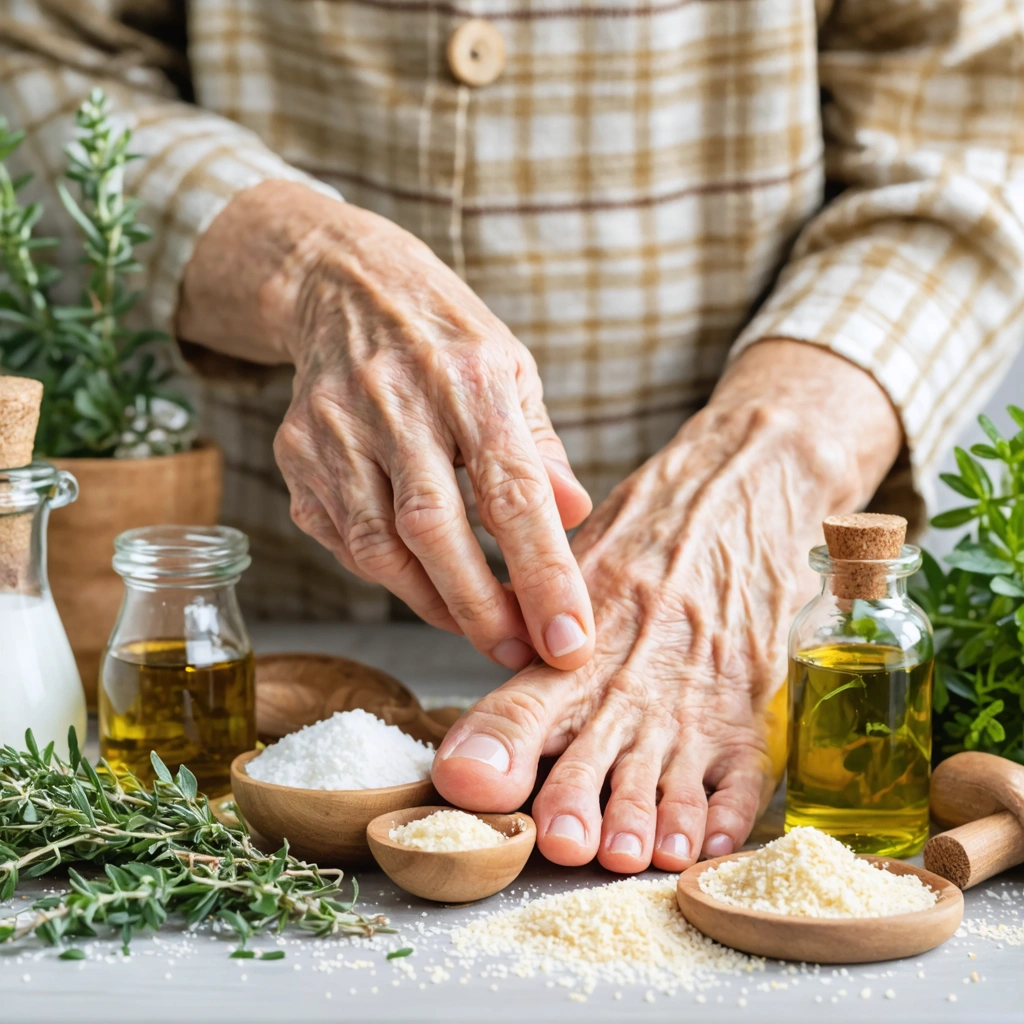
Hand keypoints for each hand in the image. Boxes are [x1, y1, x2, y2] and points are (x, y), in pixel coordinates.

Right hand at [180, 182, 594, 670]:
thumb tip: (574, 518)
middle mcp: (395, 401)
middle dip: (480, 608)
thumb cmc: (447, 337)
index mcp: (469, 377)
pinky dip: (386, 573)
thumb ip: (543, 449)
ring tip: (476, 626)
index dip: (542, 574)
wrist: (346, 286)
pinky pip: (341, 538)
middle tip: (518, 653)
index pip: (512, 492)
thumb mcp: (514, 371)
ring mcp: (334, 428)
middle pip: (435, 530)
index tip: (569, 638)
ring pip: (377, 546)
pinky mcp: (296, 453)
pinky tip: (418, 578)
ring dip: (431, 603)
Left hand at [432, 341, 902, 869]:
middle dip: (575, 799)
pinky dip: (726, 813)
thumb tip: (465, 670)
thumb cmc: (645, 538)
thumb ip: (524, 625)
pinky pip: (742, 774)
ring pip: (666, 773)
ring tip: (626, 852)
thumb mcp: (576, 565)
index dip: (498, 742)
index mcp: (580, 637)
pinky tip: (707, 844)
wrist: (741, 496)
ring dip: (645, 818)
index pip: (528, 699)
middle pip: (596, 749)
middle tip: (562, 841)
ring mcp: (695, 696)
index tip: (467, 779)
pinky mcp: (747, 711)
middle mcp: (634, 673)